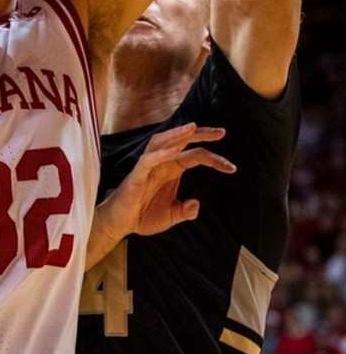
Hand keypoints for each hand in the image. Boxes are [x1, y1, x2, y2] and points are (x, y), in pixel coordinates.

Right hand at [98, 123, 235, 241]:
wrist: (120, 225)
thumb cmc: (142, 215)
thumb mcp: (171, 215)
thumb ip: (185, 211)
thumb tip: (196, 204)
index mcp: (171, 170)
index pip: (195, 156)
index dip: (214, 159)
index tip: (232, 168)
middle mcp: (161, 164)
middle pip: (181, 141)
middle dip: (200, 134)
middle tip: (222, 132)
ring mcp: (147, 168)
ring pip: (162, 143)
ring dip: (177, 135)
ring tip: (194, 128)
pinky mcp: (135, 176)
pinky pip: (148, 161)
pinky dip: (160, 155)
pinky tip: (173, 152)